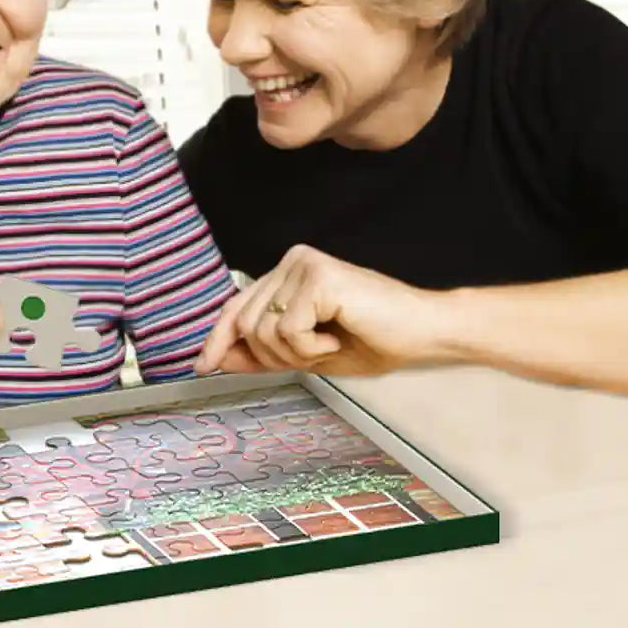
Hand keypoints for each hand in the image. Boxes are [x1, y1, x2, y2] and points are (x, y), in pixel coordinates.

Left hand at [195, 244, 450, 377]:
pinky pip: (287, 329)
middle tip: (315, 355)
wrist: (426, 333)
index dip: (217, 339)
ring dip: (295, 354)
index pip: (235, 307)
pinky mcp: (318, 276)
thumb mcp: (306, 354)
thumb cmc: (374, 340)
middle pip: (243, 323)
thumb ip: (261, 353)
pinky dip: (311, 348)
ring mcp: (303, 264)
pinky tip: (338, 338)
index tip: (201, 367)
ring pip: (261, 330)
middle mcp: (290, 261)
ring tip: (330, 345)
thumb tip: (215, 359)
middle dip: (272, 357)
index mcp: (286, 273)